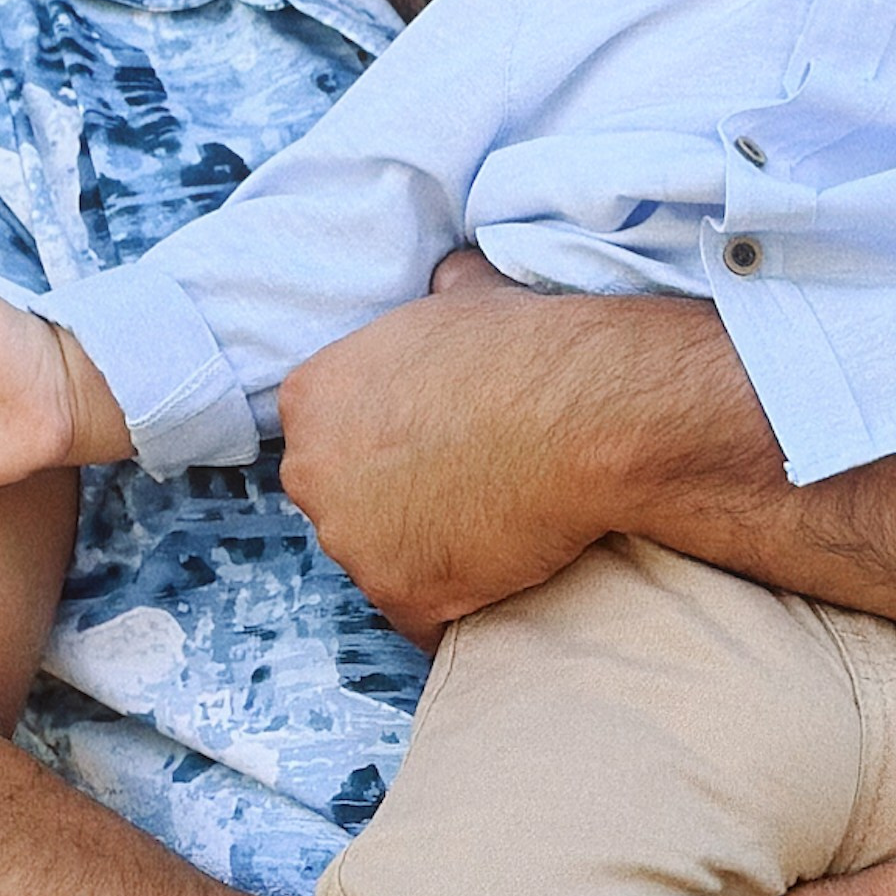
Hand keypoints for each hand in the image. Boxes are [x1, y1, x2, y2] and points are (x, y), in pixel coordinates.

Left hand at [277, 252, 720, 643]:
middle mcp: (312, 470)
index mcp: (312, 395)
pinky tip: (498, 584)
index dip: (381, 445)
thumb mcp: (469, 293)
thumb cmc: (529, 348)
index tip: (430, 448)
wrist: (582, 413)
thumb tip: (450, 277)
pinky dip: (456, 609)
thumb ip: (439, 293)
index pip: (326, 436)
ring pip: (379, 562)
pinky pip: (421, 619)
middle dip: (389, 503)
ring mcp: (352, 541)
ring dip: (423, 555)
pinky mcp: (401, 595)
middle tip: (461, 491)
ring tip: (491, 534)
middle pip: (341, 502)